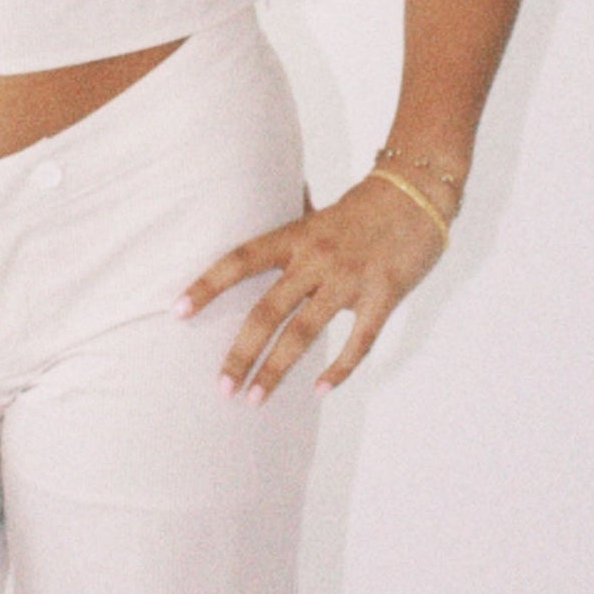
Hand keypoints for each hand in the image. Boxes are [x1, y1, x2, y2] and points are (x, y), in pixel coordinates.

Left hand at [174, 172, 448, 400]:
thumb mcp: (317, 212)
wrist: (416, 194)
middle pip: (268, 310)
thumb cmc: (363, 206)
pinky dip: (340, 368)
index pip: (240, 260)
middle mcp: (316, 258)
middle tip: (221, 387)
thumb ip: (288, 225)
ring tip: (254, 399)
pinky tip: (320, 390)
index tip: (177, 311)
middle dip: (241, 352)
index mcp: (295, 237)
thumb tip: (253, 220)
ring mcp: (349, 279)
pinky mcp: (383, 295)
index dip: (207, 285)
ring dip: (277, 369)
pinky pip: (359, 340)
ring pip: (304, 331)